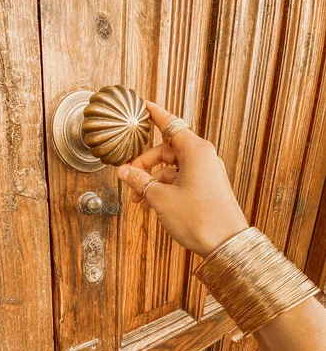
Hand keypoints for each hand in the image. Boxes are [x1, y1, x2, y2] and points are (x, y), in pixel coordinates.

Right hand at [117, 101, 248, 257]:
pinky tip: (151, 204)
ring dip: (153, 181)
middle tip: (128, 177)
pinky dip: (165, 188)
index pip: (171, 124)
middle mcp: (203, 158)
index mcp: (196, 151)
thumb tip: (124, 172)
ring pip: (172, 169)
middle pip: (167, 151)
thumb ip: (140, 181)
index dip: (155, 115)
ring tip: (138, 199)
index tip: (144, 106)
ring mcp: (206, 173)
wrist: (226, 244)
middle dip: (145, 164)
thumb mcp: (161, 198)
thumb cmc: (200, 219)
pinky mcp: (207, 187)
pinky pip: (181, 180)